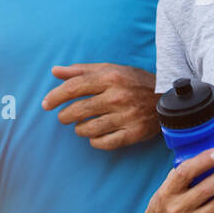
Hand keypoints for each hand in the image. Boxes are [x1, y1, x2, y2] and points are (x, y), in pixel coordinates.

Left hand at [41, 62, 161, 149]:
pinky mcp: (133, 133)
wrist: (167, 98)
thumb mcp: (110, 69)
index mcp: (110, 77)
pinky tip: (94, 136)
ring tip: (80, 125)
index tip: (46, 104)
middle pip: (78, 110)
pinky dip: (95, 141)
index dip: (55, 97)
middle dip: (65, 116)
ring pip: (88, 129)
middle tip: (64, 117)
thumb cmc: (134, 82)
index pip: (73, 88)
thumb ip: (81, 70)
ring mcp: (126, 116)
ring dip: (79, 129)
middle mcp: (117, 96)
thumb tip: (54, 71)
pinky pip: (104, 142)